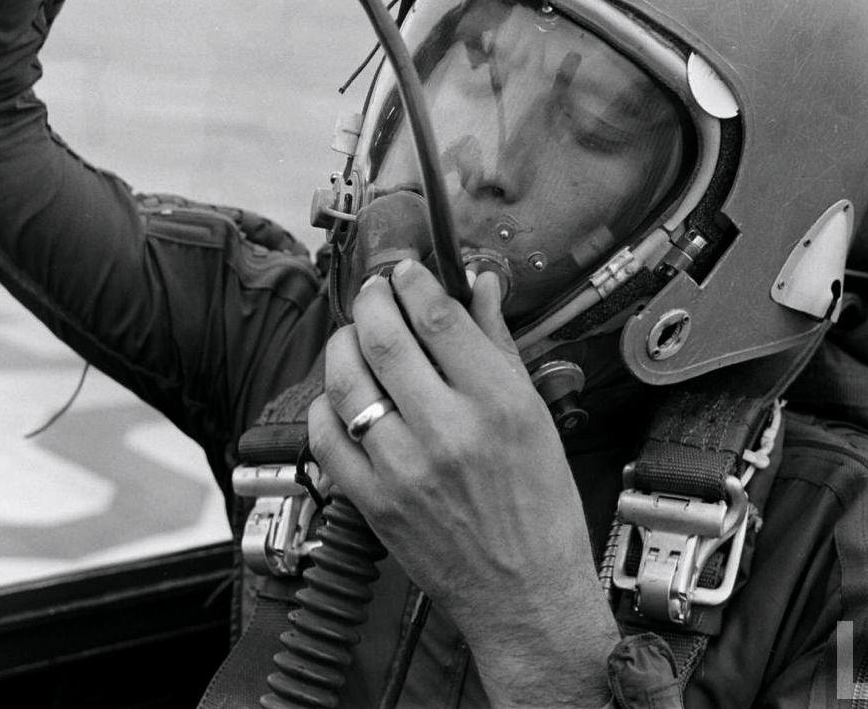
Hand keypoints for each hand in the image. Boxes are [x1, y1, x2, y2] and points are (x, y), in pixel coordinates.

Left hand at [308, 260, 618, 708]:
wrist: (525, 596)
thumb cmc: (541, 505)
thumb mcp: (536, 416)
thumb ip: (499, 344)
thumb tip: (481, 284)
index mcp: (498, 405)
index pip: (438, 318)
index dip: (413, 282)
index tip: (406, 271)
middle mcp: (448, 432)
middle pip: (383, 339)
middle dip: (370, 300)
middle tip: (373, 291)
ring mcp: (403, 469)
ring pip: (347, 381)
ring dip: (342, 343)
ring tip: (355, 335)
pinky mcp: (373, 503)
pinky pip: (327, 437)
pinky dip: (327, 405)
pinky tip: (343, 396)